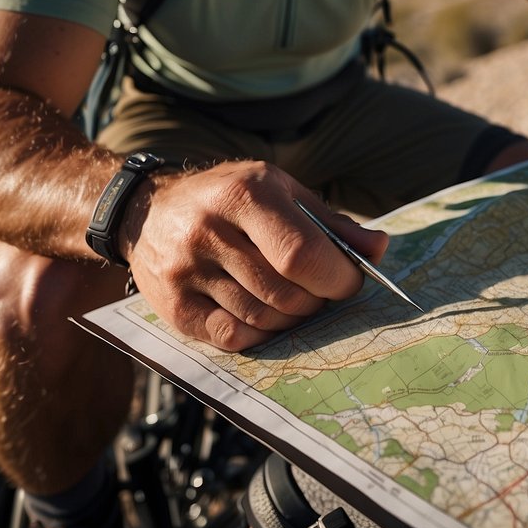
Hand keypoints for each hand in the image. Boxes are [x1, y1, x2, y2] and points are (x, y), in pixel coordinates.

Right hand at [123, 161, 388, 350]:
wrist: (147, 210)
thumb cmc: (230, 198)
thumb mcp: (281, 191)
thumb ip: (331, 223)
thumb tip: (379, 249)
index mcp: (245, 194)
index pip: (301, 254)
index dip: (336, 279)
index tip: (349, 284)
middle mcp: (210, 230)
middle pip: (284, 292)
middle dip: (317, 302)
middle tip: (322, 295)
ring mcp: (186, 270)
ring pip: (261, 318)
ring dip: (292, 320)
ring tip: (295, 304)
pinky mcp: (173, 305)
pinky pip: (231, 336)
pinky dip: (260, 335)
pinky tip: (264, 317)